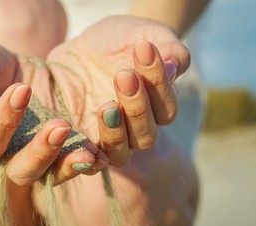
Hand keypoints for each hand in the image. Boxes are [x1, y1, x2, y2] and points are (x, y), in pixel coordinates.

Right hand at [0, 38, 106, 185]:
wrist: (3, 69)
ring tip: (89, 153)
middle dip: (41, 152)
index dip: (3, 121)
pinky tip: (101, 153)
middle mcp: (4, 154)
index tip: (22, 88)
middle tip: (60, 126)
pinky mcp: (56, 146)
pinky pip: (71, 161)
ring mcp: (32, 153)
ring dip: (69, 164)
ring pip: (50, 173)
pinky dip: (86, 159)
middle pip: (21, 171)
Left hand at [47, 15, 189, 165]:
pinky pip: (89, 161)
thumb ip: (168, 47)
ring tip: (106, 105)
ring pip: (121, 153)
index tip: (143, 47)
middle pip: (146, 136)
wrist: (79, 49)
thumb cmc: (117, 41)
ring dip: (115, 132)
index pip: (166, 108)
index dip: (158, 81)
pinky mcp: (83, 143)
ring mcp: (109, 139)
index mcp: (156, 107)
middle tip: (123, 75)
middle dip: (137, 107)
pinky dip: (88, 156)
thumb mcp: (143, 34)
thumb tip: (175, 65)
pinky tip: (81, 137)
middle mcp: (136, 128)